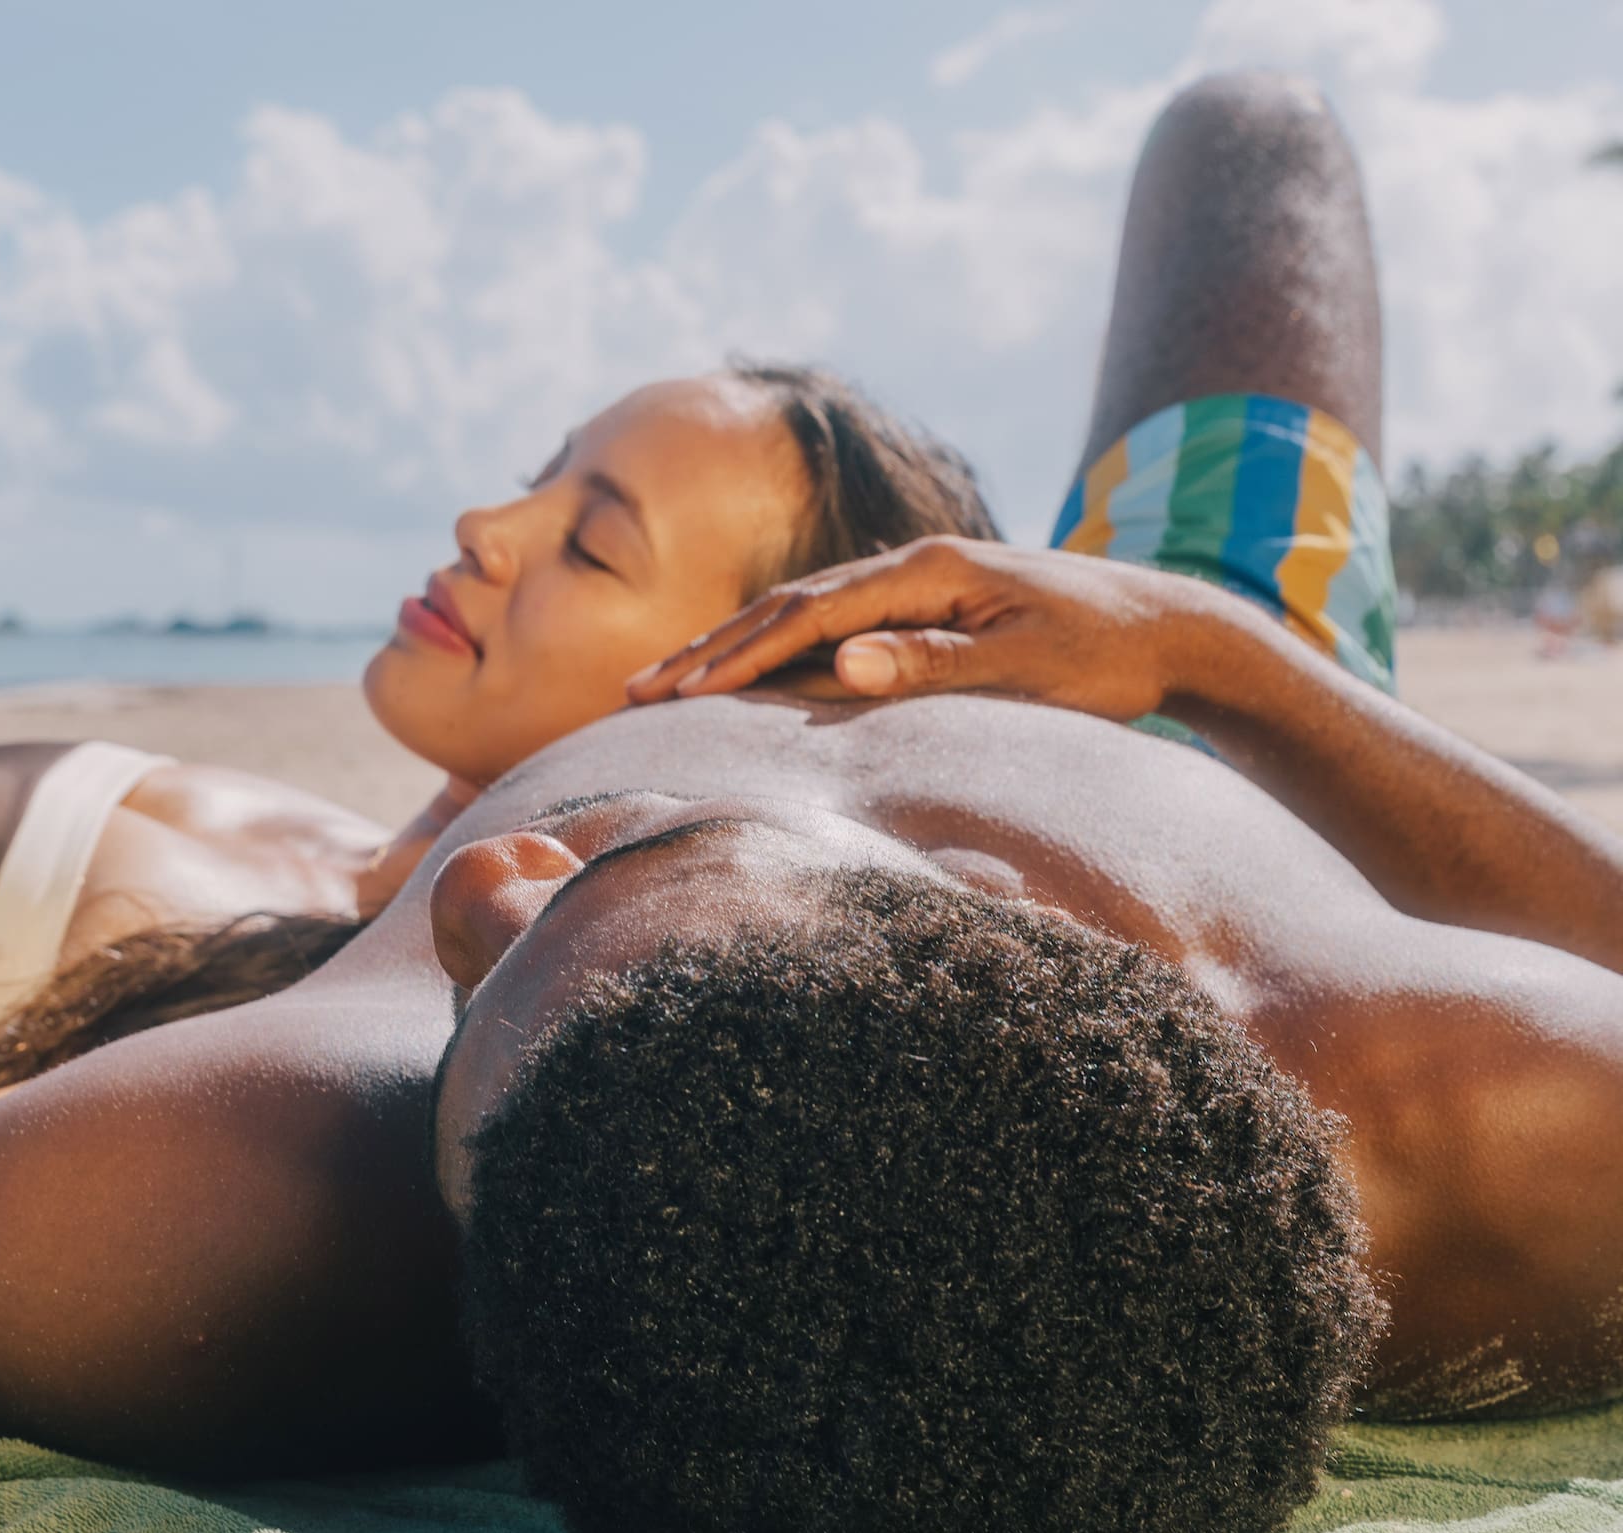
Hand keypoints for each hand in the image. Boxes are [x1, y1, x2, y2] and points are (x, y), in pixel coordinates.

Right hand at [626, 538, 1215, 721]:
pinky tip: (746, 674)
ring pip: (801, 614)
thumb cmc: (1104, 656)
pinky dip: (776, 650)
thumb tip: (843, 664)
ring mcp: (917, 583)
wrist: (1169, 627)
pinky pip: (830, 626)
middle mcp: (912, 567)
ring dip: (731, 648)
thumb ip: (935, 664)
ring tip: (667, 684)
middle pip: (785, 607)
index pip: (806, 617)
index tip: (674, 693)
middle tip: (634, 691)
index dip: (734, 657)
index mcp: (926, 572)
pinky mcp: (926, 607)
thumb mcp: (1026, 666)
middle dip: (706, 650)